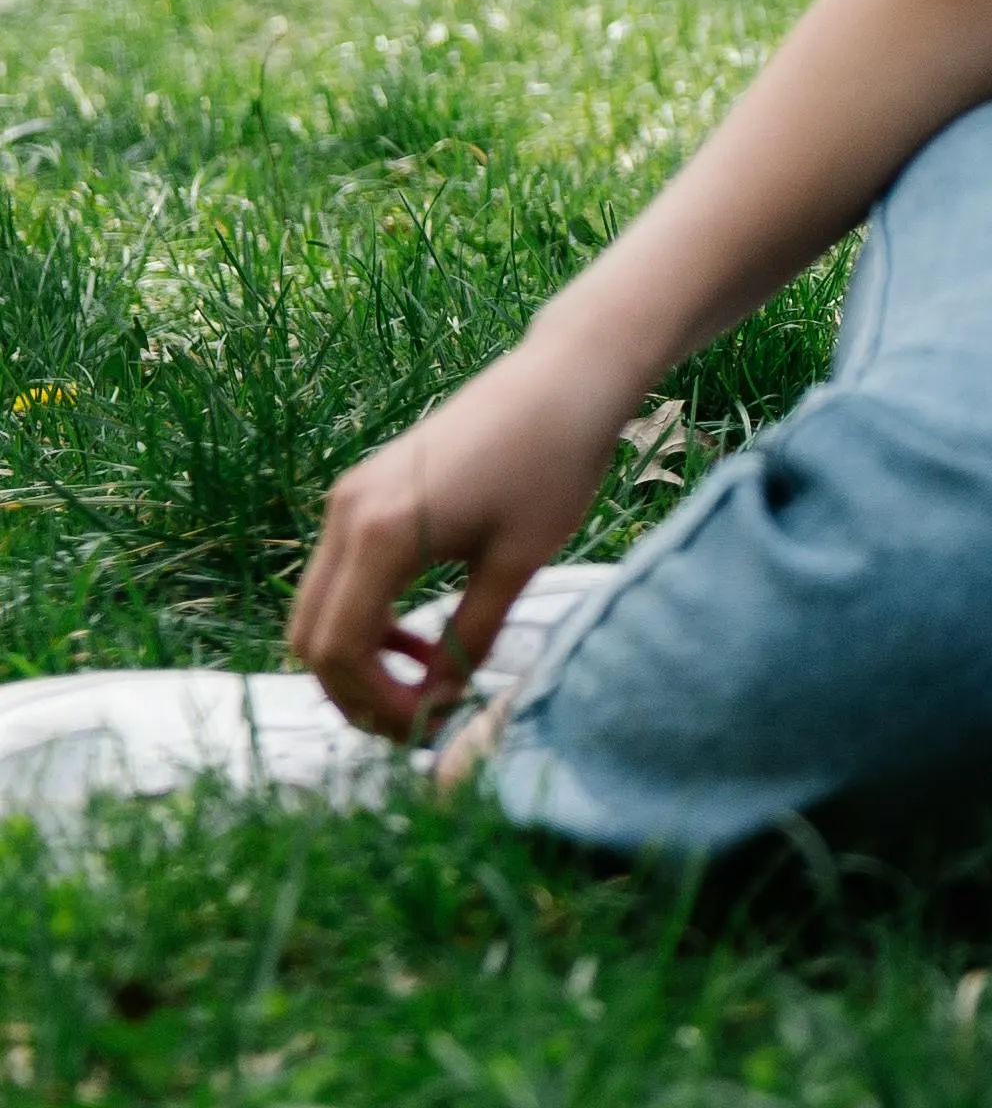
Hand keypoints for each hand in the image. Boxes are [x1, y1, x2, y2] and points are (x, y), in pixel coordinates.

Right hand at [286, 341, 636, 744]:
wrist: (564, 378)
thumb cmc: (554, 464)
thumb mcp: (518, 562)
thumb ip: (472, 635)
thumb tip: (442, 704)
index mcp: (378, 533)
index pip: (341, 649)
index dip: (374, 704)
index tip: (425, 729)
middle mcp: (345, 514)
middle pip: (312, 635)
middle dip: (355, 691)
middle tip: (417, 723)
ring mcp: (348, 499)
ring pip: (319, 607)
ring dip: (359, 657)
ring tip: (426, 685)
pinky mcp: (364, 492)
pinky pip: (340, 575)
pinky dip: (366, 617)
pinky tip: (419, 640)